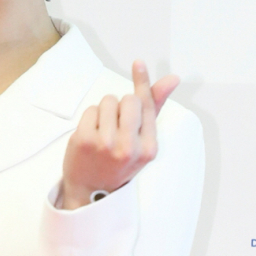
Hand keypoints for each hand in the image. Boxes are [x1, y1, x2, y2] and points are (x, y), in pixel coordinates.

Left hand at [59, 60, 179, 209]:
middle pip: (127, 99)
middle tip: (116, 127)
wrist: (90, 192)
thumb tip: (172, 78)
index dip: (142, 81)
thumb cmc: (118, 163)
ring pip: (107, 101)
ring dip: (104, 111)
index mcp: (148, 149)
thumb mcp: (142, 143)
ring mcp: (105, 144)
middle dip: (121, 106)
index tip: (138, 63)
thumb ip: (154, 109)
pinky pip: (91, 110)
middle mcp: (128, 147)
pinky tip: (91, 135)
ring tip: (103, 133)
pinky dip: (90, 118)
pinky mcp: (83, 140)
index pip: (146, 105)